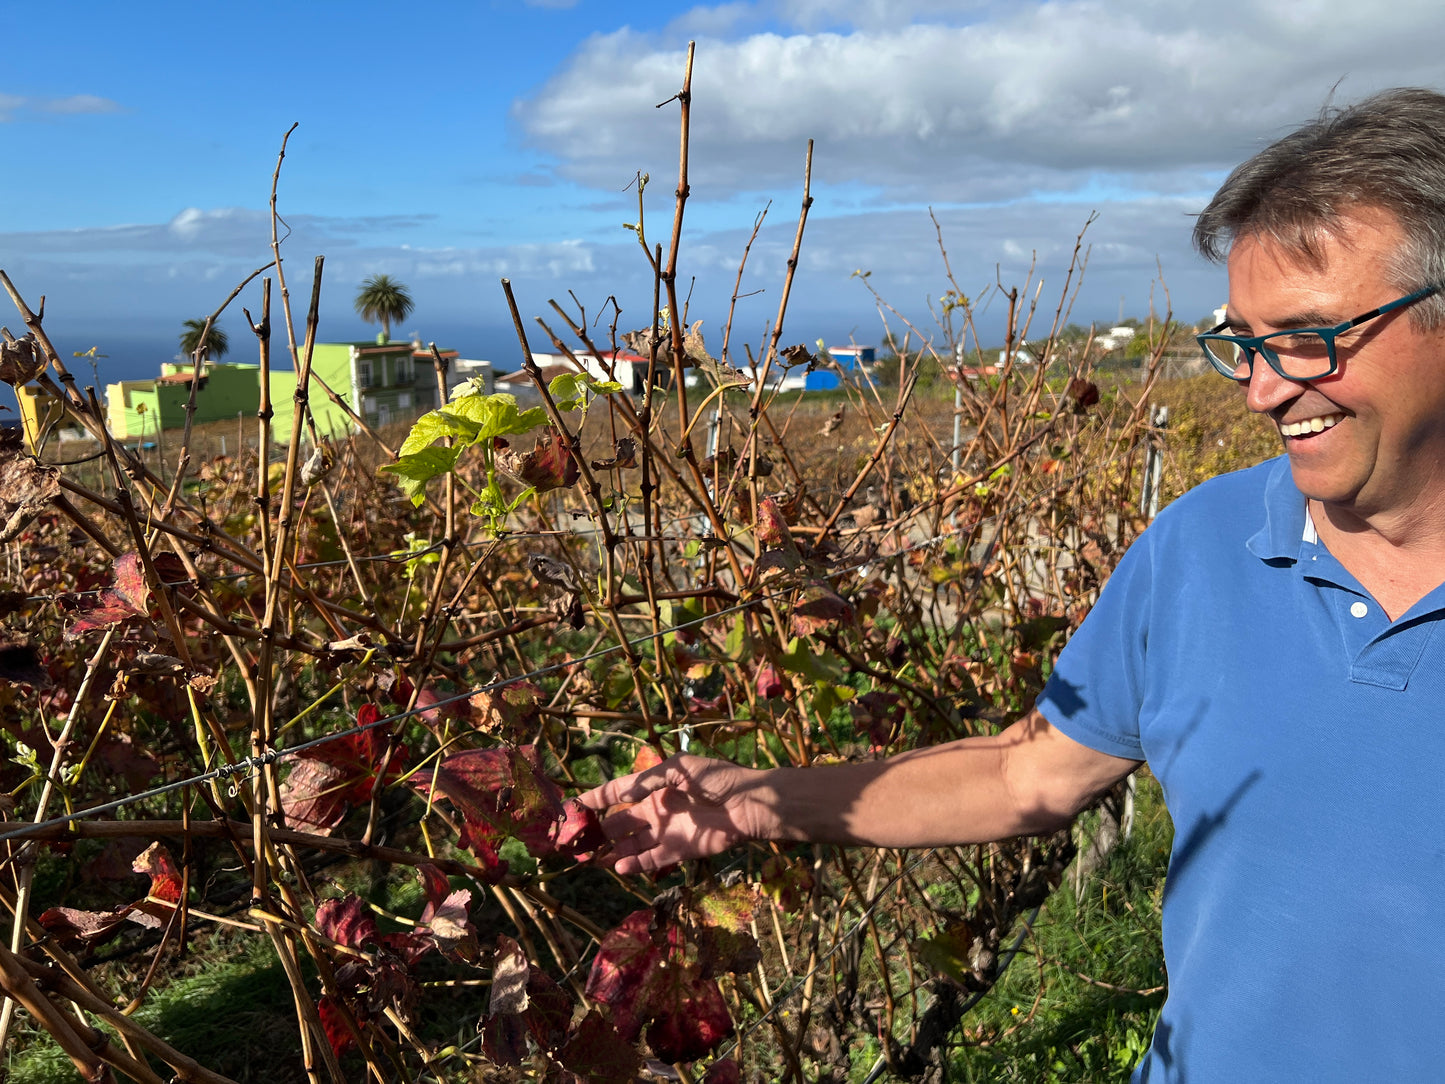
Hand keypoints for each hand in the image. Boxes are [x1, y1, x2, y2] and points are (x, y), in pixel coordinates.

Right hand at [578, 754, 772, 875]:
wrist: (748, 804)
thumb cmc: (717, 779)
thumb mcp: (680, 768)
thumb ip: (649, 780)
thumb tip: (622, 797)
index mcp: (654, 786)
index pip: (618, 792)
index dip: (596, 798)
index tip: (573, 805)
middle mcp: (656, 810)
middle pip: (620, 822)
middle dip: (598, 830)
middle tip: (576, 841)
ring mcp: (666, 831)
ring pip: (631, 844)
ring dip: (612, 851)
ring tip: (591, 859)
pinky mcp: (678, 851)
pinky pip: (651, 860)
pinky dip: (634, 864)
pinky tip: (618, 867)